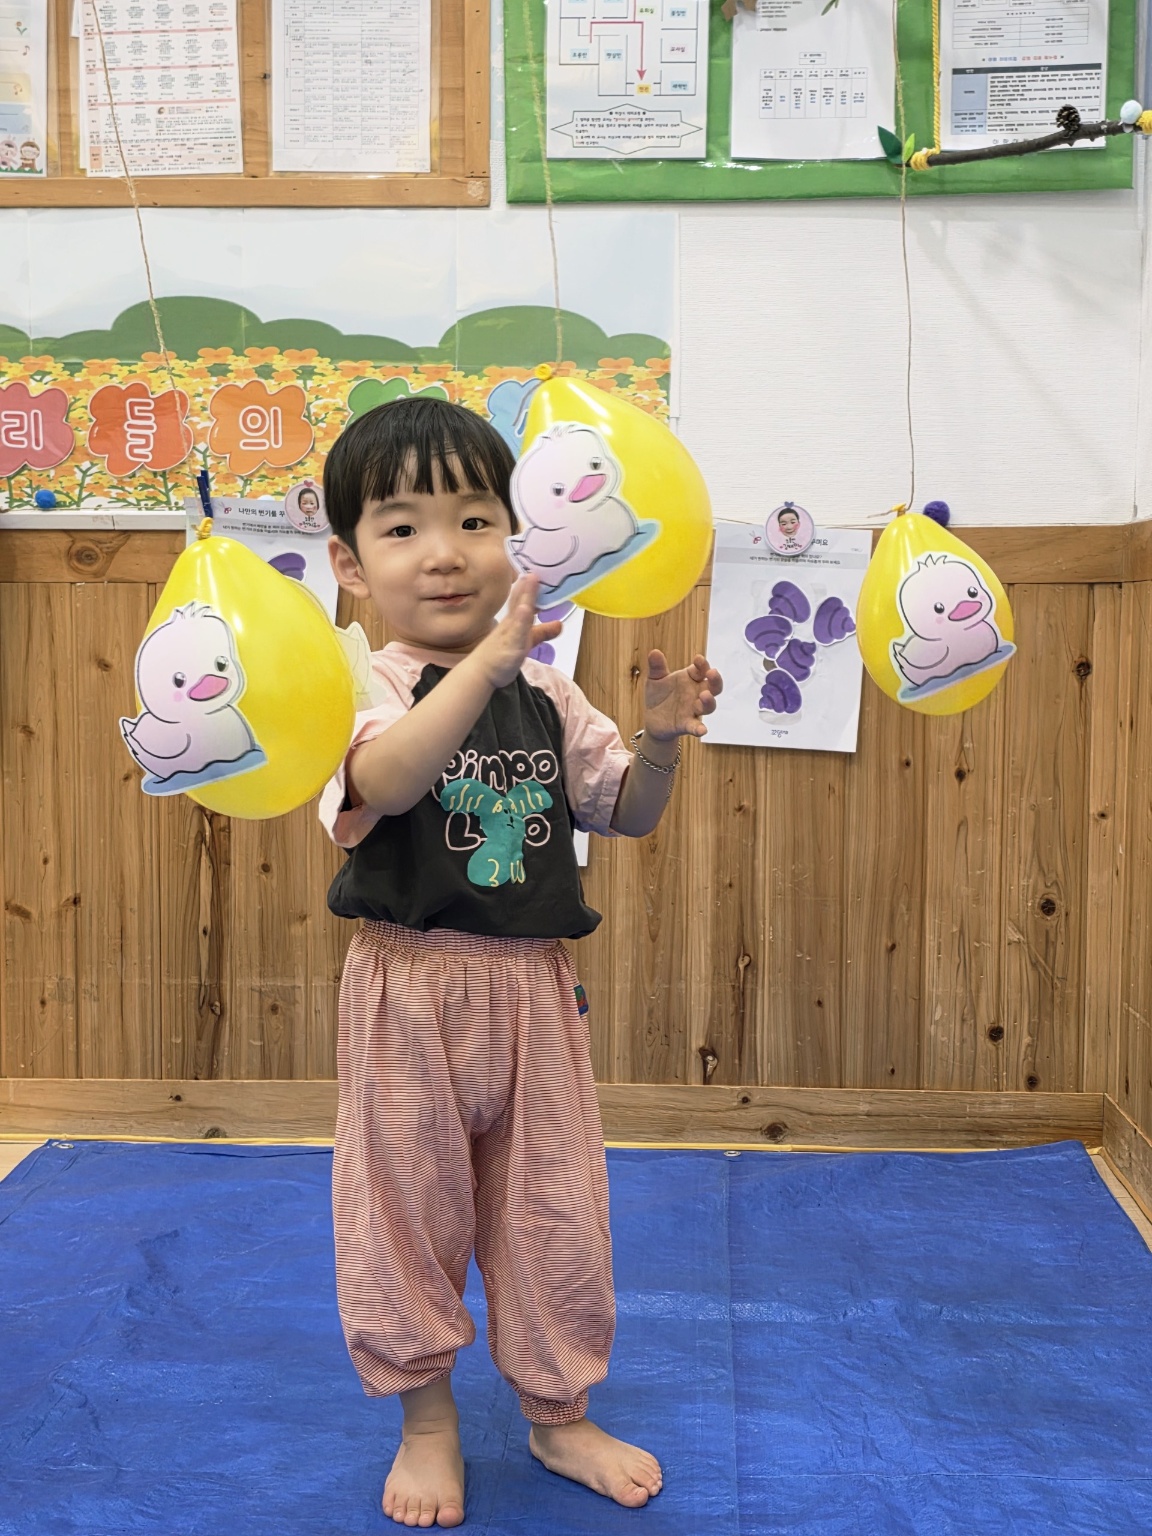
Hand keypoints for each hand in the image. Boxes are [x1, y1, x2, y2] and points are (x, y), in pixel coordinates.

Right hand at [472, 575, 562, 690]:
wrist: (480, 672)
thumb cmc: (501, 655)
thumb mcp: (527, 641)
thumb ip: (543, 632)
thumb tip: (559, 624)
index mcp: (515, 620)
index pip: (523, 599)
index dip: (531, 585)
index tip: (539, 569)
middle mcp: (512, 623)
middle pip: (520, 600)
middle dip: (528, 584)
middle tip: (536, 565)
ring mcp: (510, 633)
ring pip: (519, 612)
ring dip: (525, 595)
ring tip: (531, 578)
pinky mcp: (510, 644)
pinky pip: (516, 632)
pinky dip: (521, 620)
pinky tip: (525, 609)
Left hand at [643, 651, 722, 741]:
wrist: (653, 718)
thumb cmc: (659, 695)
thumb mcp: (655, 679)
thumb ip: (656, 667)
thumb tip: (654, 652)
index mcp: (690, 679)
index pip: (701, 669)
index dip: (702, 664)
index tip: (698, 659)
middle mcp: (696, 693)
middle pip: (713, 687)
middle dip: (715, 680)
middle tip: (712, 673)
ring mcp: (694, 710)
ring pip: (709, 706)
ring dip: (709, 701)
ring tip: (704, 696)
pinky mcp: (687, 724)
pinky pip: (696, 727)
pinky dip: (699, 728)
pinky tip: (701, 730)